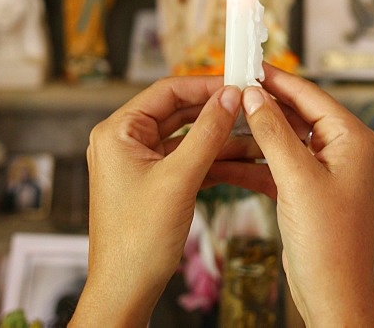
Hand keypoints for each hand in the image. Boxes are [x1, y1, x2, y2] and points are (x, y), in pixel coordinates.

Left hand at [70, 76, 242, 326]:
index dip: (205, 86)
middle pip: (178, 112)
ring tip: (255, 135)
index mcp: (117, 132)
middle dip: (217, 111)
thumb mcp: (179, 179)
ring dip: (220, 137)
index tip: (238, 83)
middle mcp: (125, 142)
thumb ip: (207, 133)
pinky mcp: (154, 183)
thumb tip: (230, 97)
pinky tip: (243, 158)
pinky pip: (188, 160)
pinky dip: (214, 159)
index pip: (167, 92)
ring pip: (187, 137)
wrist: (126, 290)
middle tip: (251, 105)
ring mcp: (140, 163)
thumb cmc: (137, 240)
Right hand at [214, 64, 373, 326]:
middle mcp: (339, 148)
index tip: (244, 65)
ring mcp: (321, 170)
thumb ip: (273, 133)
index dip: (275, 78)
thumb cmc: (330, 243)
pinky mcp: (304, 191)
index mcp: (350, 137)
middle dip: (257, 107)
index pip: (308, 93)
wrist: (333, 295)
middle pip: (292, 113)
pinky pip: (272, 166)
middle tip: (223, 93)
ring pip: (278, 140)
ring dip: (247, 138)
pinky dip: (248, 164)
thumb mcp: (296, 180)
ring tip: (213, 127)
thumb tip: (254, 95)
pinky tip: (218, 160)